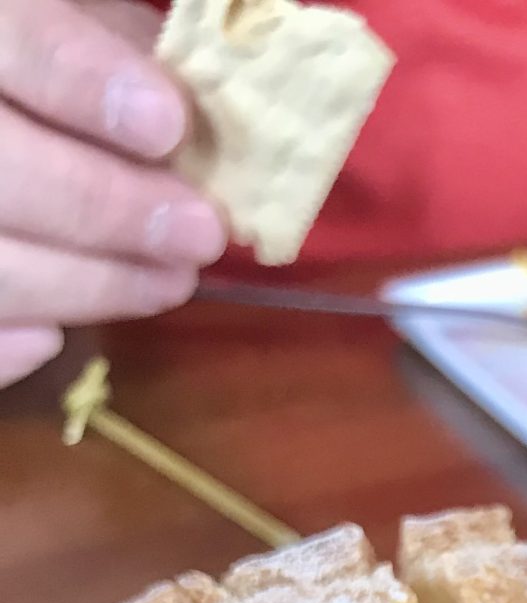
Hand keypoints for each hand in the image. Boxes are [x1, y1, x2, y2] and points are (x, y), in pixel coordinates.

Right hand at [0, 0, 225, 388]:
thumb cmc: (14, 58)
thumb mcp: (42, 12)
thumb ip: (102, 37)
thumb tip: (200, 100)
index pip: (7, 35)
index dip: (78, 79)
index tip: (166, 123)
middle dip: (100, 206)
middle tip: (197, 232)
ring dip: (80, 282)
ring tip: (169, 281)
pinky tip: (49, 339)